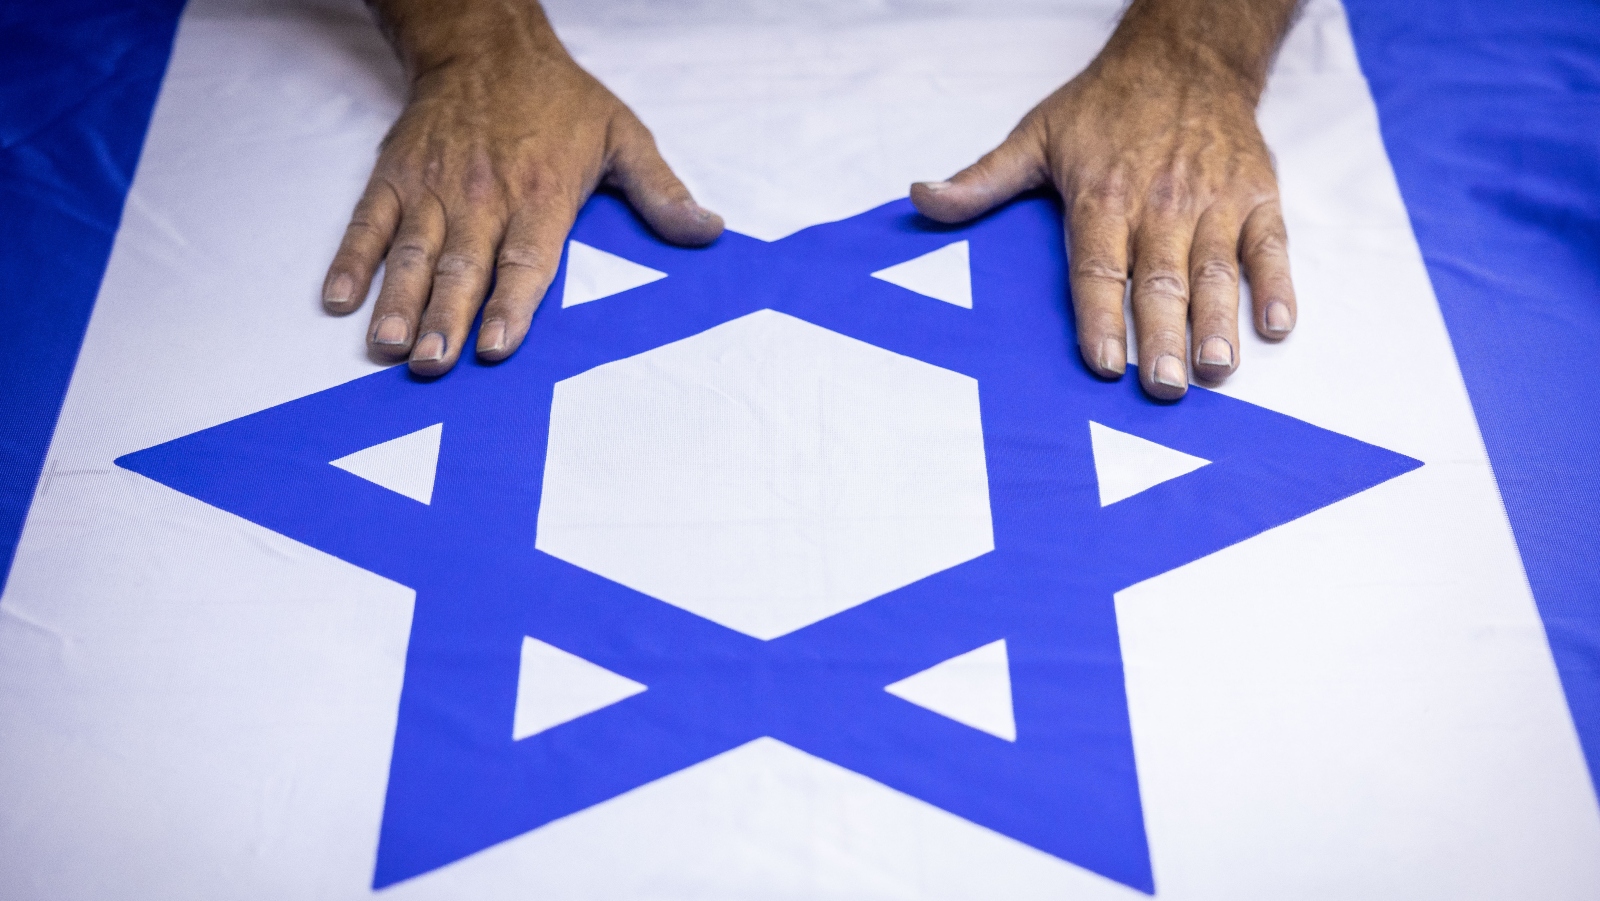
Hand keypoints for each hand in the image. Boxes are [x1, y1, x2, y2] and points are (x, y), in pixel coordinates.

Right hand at [322, 0, 720, 375]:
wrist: (486, 44)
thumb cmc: (559, 99)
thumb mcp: (623, 137)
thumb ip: (660, 192)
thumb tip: (707, 231)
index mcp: (540, 195)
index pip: (524, 261)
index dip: (510, 305)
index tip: (496, 346)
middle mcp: (483, 197)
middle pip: (461, 267)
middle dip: (445, 318)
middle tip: (431, 363)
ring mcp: (433, 189)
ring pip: (410, 253)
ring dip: (397, 302)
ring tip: (387, 346)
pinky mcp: (396, 177)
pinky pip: (368, 223)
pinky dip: (351, 260)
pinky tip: (339, 299)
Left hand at [911, 0, 1298, 399]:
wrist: (1186, 55)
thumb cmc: (1105, 106)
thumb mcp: (1035, 135)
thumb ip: (982, 181)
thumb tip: (920, 200)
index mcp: (1104, 197)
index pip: (1098, 269)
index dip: (1101, 318)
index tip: (1104, 365)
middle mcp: (1161, 203)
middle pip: (1160, 282)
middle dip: (1163, 339)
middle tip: (1164, 389)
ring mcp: (1214, 202)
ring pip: (1216, 272)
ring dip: (1218, 323)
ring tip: (1217, 371)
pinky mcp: (1257, 196)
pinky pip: (1271, 247)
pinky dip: (1278, 286)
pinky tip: (1275, 326)